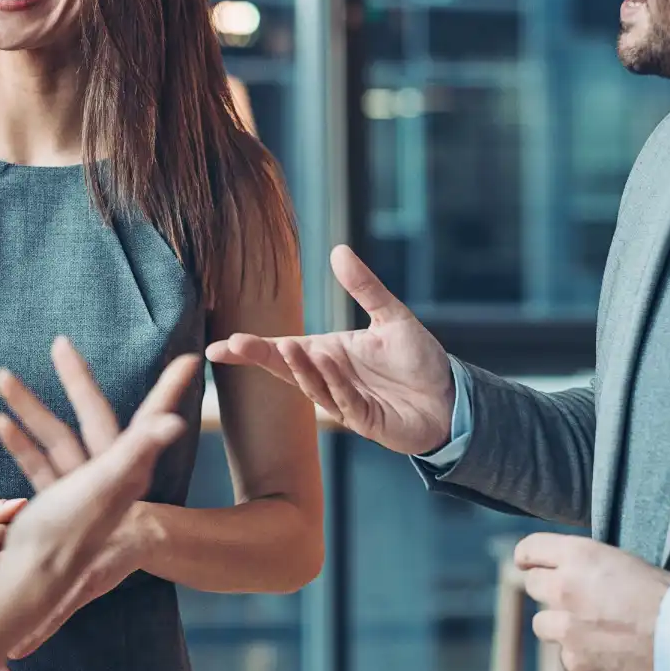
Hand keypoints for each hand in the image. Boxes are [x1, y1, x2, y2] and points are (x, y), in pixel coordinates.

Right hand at [0, 340, 199, 655]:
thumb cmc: (71, 532)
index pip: (152, 417)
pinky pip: (37, 464)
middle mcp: (108, 476)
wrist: (34, 583)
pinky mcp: (55, 505)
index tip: (190, 359)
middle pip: (93, 414)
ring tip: (0, 376)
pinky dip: (19, 443)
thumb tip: (174, 420)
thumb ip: (137, 449)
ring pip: (55, 436)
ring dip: (28, 406)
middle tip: (60, 342)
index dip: (169, 388)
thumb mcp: (105, 484)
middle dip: (75, 378)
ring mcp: (80, 490)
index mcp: (127, 467)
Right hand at [205, 245, 454, 454]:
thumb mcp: (391, 317)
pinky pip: (342, 400)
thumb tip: (338, 250)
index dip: (251, 350)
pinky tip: (325, 360)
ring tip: (288, 345)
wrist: (451, 397)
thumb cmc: (418, 360)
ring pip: (312, 385)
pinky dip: (333, 381)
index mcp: (328, 354)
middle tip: (237, 344)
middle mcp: (329, 378)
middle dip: (261, 358)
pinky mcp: (363, 421)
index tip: (218, 347)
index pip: (281, 350)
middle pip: (286, 369)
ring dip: (299, 367)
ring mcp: (343, 402)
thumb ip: (364, 287)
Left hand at [515, 533, 669, 670]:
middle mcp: (565, 589)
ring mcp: (566, 628)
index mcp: (579, 556)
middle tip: (573, 599)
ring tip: (594, 629)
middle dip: (549, 591)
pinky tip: (609, 652)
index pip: (530, 549)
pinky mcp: (575, 662)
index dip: (528, 557)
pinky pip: (567, 655)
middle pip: (533, 586)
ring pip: (542, 624)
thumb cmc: (665, 597)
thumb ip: (586, 566)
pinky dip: (582, 655)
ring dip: (561, 626)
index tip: (527, 563)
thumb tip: (564, 570)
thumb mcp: (622, 562)